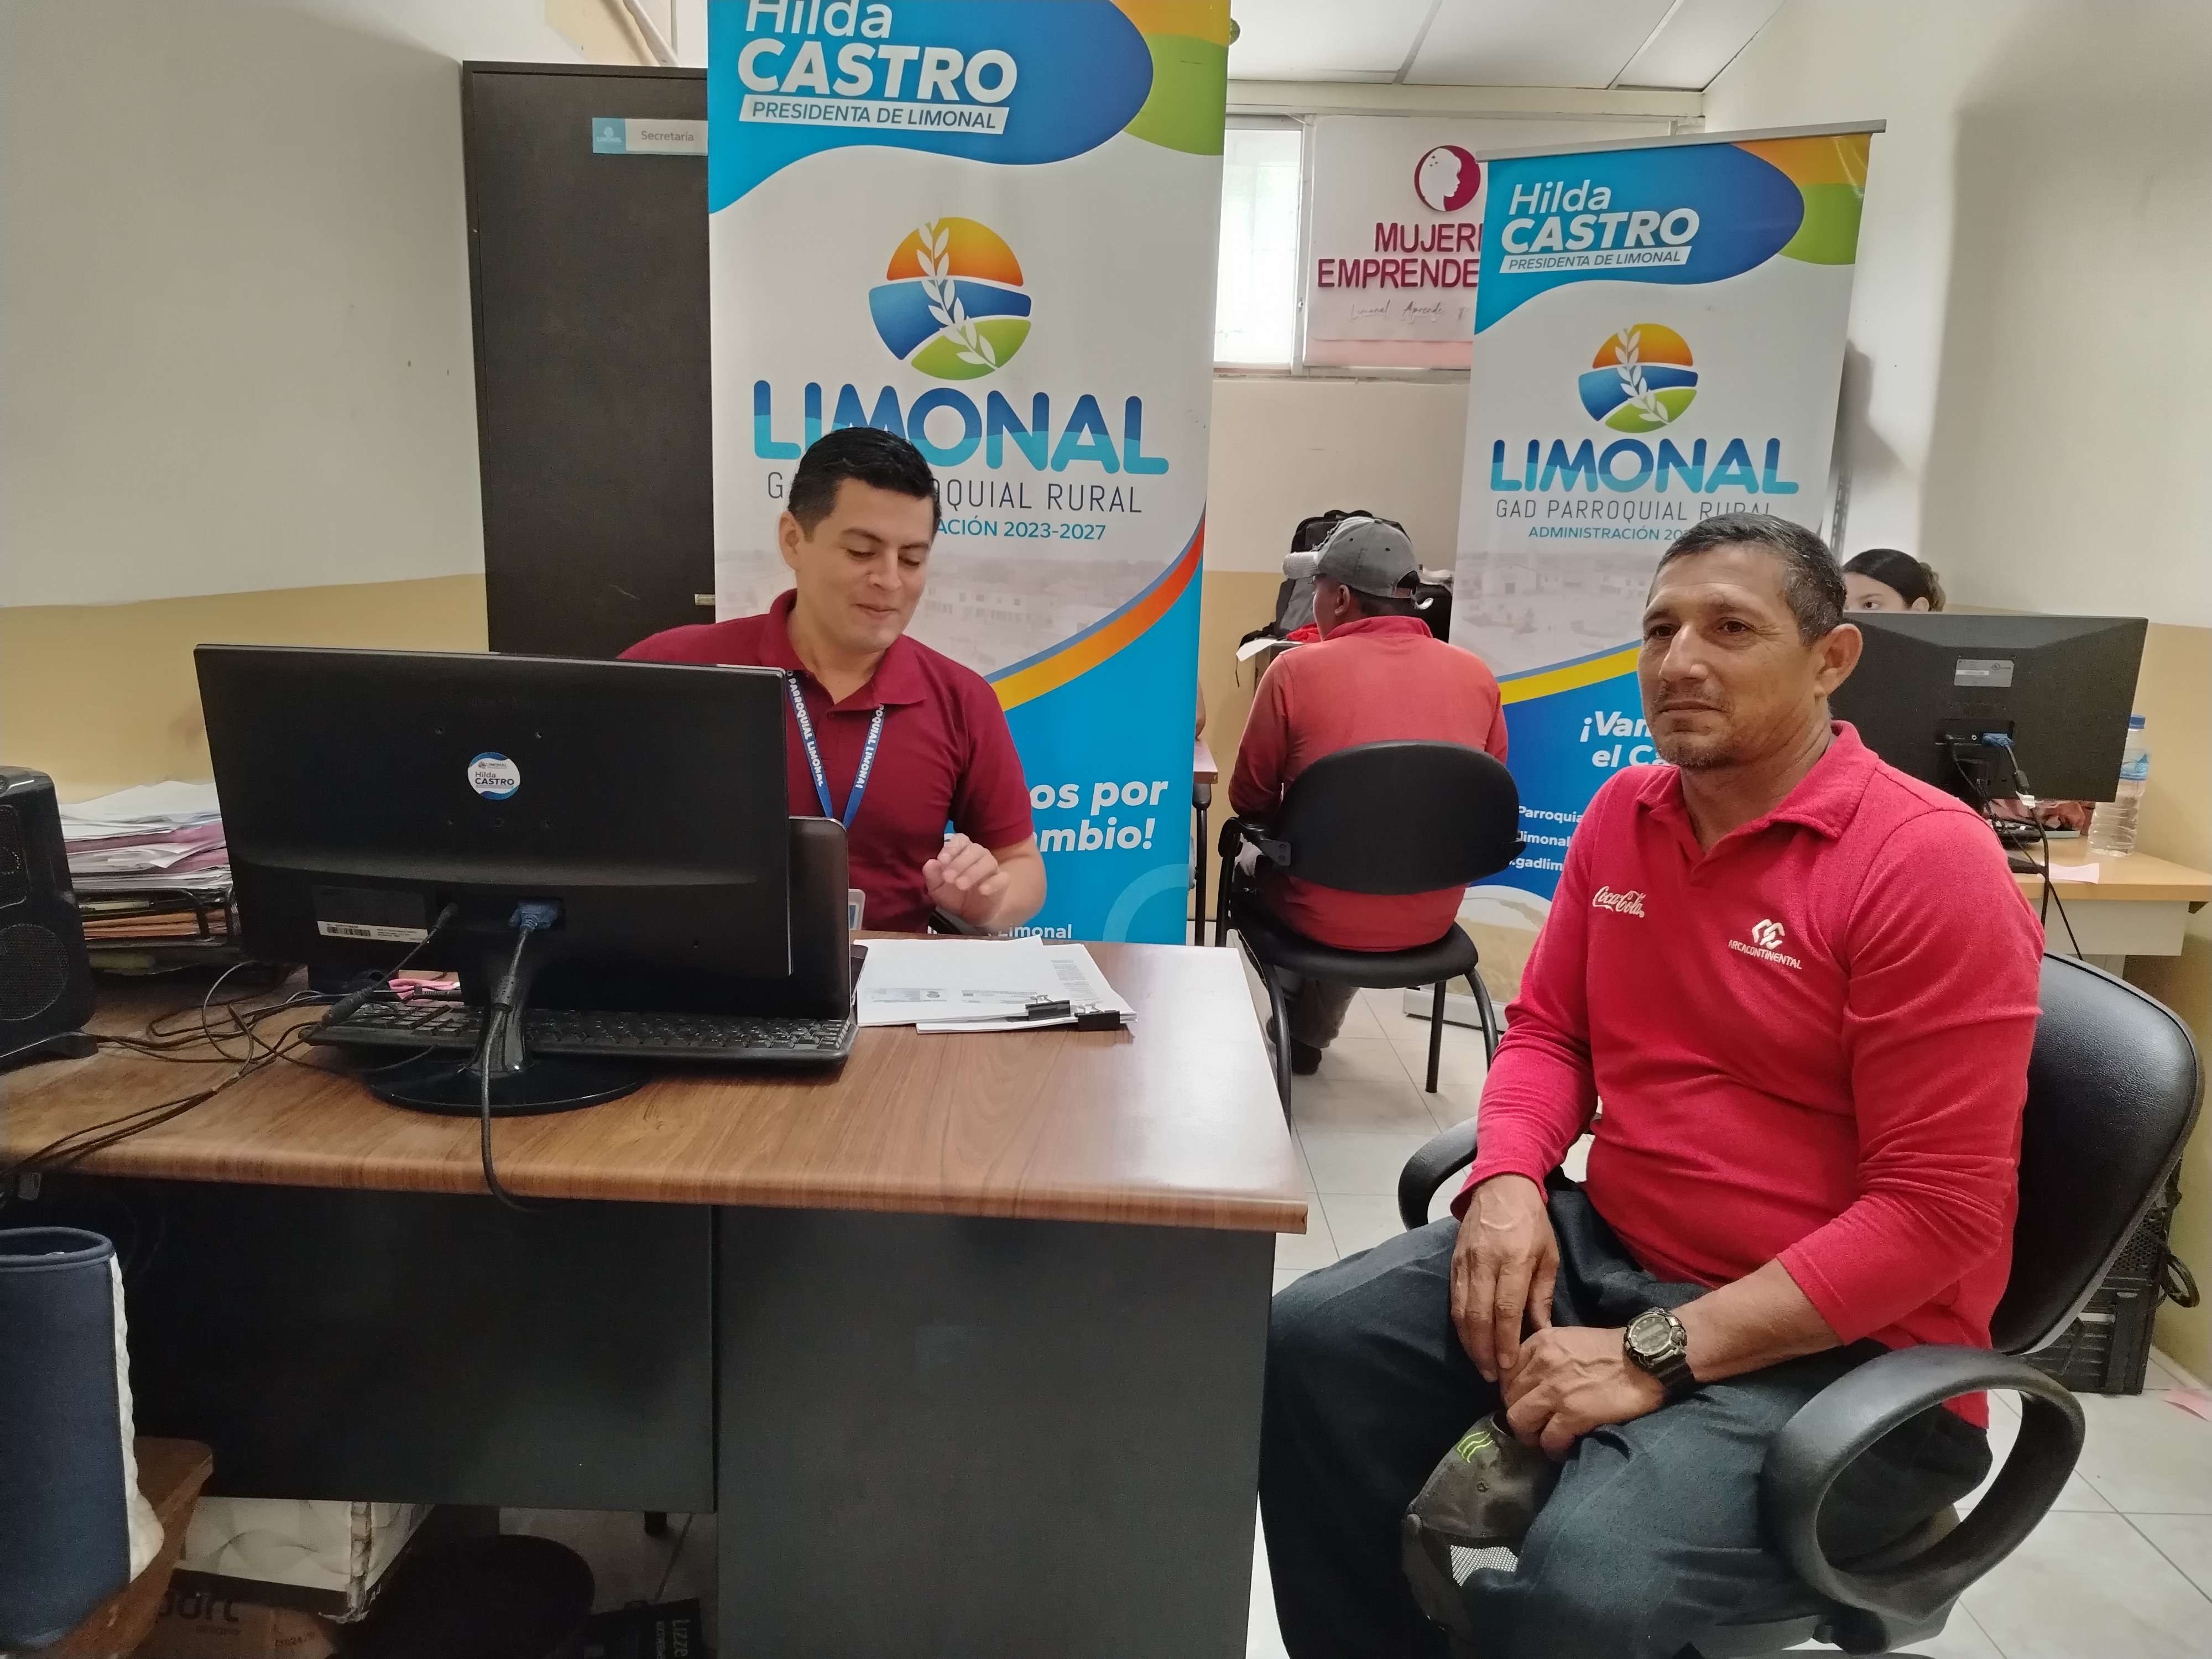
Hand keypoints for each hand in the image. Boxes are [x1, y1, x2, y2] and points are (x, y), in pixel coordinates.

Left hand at [924, 834, 1008, 924]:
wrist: (971, 915)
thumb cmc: (953, 895)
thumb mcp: (937, 888)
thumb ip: (932, 875)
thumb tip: (930, 863)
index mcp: (962, 852)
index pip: (960, 840)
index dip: (952, 847)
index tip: (942, 860)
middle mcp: (978, 856)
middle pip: (974, 849)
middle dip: (959, 863)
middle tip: (948, 878)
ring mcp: (992, 868)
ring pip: (988, 861)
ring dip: (973, 872)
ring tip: (960, 885)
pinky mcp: (1002, 883)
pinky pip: (1002, 878)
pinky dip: (993, 883)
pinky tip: (982, 890)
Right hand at [1450, 1174, 1559, 1384]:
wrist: (1500, 1186)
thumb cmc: (1532, 1222)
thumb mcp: (1549, 1255)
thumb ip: (1542, 1294)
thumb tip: (1541, 1332)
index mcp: (1514, 1260)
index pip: (1505, 1309)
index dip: (1505, 1341)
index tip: (1507, 1366)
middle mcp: (1485, 1263)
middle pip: (1478, 1315)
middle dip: (1484, 1350)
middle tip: (1491, 1376)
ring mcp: (1465, 1262)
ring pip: (1460, 1310)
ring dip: (1469, 1342)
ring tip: (1480, 1364)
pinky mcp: (1453, 1262)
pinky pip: (1453, 1299)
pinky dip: (1459, 1324)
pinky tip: (1468, 1340)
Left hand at [1501, 1326, 1664, 1457]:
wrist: (1647, 1359)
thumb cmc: (1611, 1349)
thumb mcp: (1569, 1339)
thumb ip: (1545, 1355)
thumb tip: (1529, 1380)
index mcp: (1540, 1343)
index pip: (1506, 1373)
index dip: (1512, 1393)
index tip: (1523, 1403)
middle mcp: (1541, 1365)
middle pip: (1509, 1399)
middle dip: (1519, 1416)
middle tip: (1533, 1426)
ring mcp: (1555, 1391)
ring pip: (1519, 1422)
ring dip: (1530, 1435)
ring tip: (1544, 1439)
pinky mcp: (1573, 1414)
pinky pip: (1548, 1440)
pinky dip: (1553, 1449)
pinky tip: (1562, 1449)